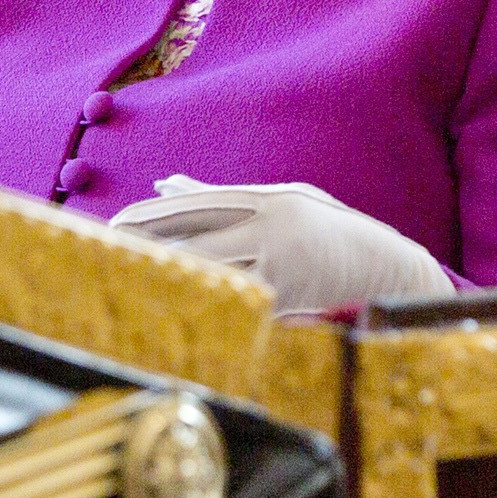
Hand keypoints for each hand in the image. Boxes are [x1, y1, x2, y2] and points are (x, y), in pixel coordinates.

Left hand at [109, 176, 457, 313]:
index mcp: (269, 199)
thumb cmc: (333, 232)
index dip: (150, 215)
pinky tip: (178, 316)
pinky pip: (240, 303)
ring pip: (210, 272)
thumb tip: (166, 182)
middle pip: (195, 237)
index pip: (196, 204)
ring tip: (128, 289)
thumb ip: (224, 195)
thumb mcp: (285, 201)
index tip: (113, 224)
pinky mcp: (292, 295)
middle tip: (103, 254)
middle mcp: (273, 224)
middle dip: (147, 247)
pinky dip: (209, 308)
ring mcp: (284, 260)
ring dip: (169, 281)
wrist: (393, 270)